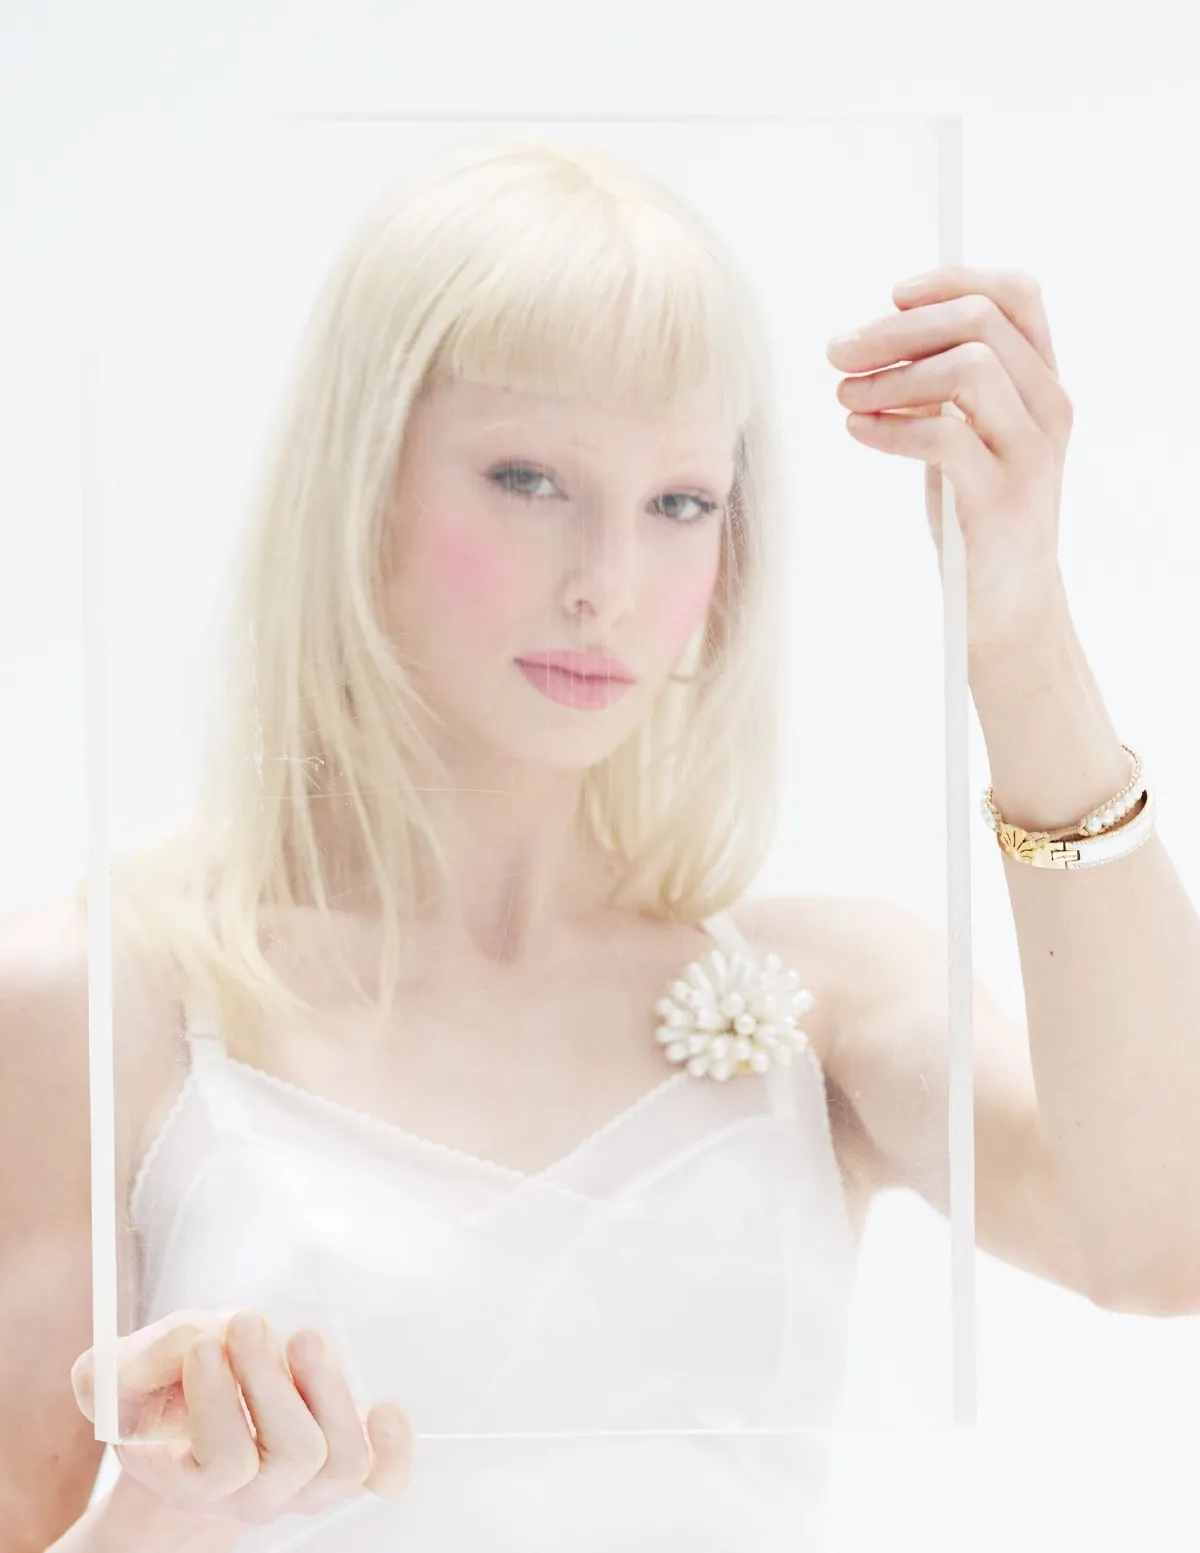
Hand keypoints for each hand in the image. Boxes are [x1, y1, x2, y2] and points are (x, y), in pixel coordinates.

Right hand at [71, 1308, 413, 1526]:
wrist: (186, 1425)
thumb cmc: (160, 1389)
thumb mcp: (122, 1371)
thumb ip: (139, 1360)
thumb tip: (194, 1341)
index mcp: (195, 1480)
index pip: (225, 1462)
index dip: (220, 1405)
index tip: (204, 1347)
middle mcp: (254, 1494)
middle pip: (293, 1454)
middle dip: (274, 1381)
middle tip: (248, 1323)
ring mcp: (301, 1484)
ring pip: (340, 1460)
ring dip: (330, 1390)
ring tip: (301, 1339)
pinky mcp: (338, 1465)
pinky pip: (379, 1476)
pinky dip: (391, 1449)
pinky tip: (386, 1410)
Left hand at [826, 267, 1074, 648]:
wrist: (1007, 602)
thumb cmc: (977, 511)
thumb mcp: (969, 433)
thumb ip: (946, 383)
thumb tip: (882, 334)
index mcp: (1043, 382)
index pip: (1015, 295)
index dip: (952, 281)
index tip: (893, 295)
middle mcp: (1048, 407)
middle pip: (979, 323)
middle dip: (896, 330)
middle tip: (839, 351)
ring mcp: (1031, 453)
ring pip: (967, 369)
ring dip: (890, 376)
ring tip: (845, 396)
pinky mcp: (1002, 498)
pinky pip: (944, 437)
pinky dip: (889, 427)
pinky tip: (859, 430)